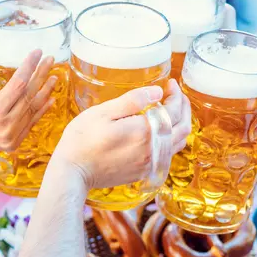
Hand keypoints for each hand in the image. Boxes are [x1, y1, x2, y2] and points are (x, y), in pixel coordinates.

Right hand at [0, 49, 59, 151]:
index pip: (18, 85)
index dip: (28, 67)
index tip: (36, 52)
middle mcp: (7, 125)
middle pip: (29, 95)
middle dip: (40, 75)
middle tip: (50, 59)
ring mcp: (14, 135)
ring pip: (34, 108)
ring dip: (46, 90)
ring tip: (54, 75)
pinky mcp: (17, 140)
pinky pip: (33, 121)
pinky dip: (42, 108)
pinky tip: (51, 96)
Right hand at [52, 80, 190, 190]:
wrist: (73, 172)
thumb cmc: (82, 139)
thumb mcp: (103, 112)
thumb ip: (132, 100)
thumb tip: (157, 91)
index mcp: (145, 131)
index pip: (173, 110)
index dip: (175, 95)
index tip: (170, 84)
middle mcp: (153, 150)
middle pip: (183, 128)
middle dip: (183, 108)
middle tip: (176, 95)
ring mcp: (150, 163)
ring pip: (179, 143)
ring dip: (180, 124)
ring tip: (172, 110)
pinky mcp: (144, 172)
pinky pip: (168, 154)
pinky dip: (171, 139)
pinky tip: (160, 131)